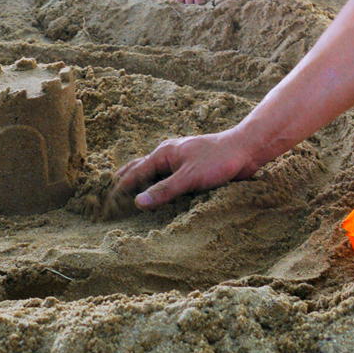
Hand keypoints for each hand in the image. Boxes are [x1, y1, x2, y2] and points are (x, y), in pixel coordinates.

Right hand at [117, 128, 261, 208]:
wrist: (246, 149)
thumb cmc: (218, 160)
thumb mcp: (189, 177)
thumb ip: (164, 190)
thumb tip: (138, 202)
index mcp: (163, 153)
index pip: (135, 173)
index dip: (120, 188)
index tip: (107, 203)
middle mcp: (169, 155)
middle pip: (140, 168)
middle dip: (125, 180)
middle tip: (110, 194)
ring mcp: (180, 160)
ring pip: (154, 172)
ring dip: (141, 182)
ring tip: (128, 194)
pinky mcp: (192, 168)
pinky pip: (168, 177)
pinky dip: (158, 185)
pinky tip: (158, 193)